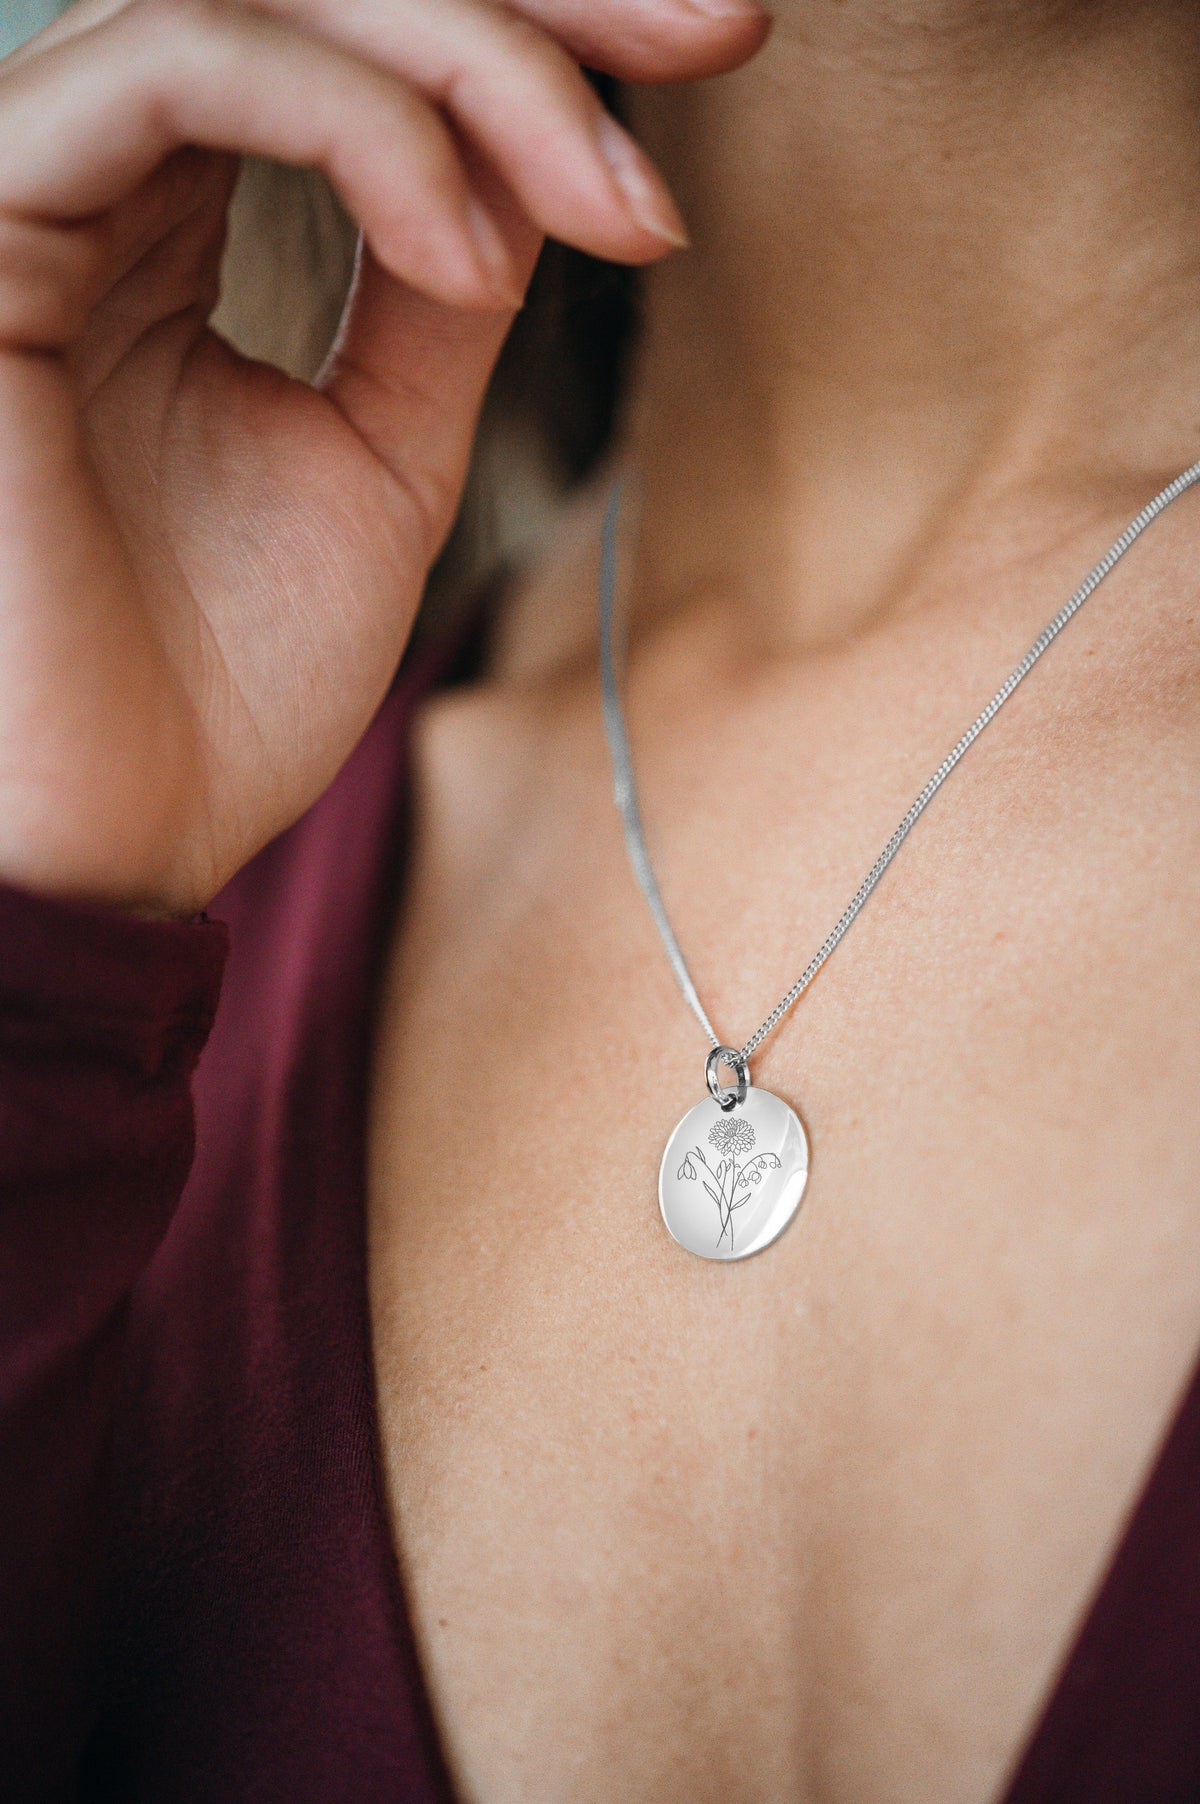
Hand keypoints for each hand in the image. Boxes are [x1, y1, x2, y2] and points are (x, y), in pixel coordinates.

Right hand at [0, 0, 767, 913]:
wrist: (119, 844)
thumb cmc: (226, 690)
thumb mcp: (381, 459)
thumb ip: (435, 292)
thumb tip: (548, 157)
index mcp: (165, 233)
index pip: (351, 44)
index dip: (537, 22)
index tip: (719, 44)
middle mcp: (95, 186)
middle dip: (538, 3)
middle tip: (718, 36)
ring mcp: (33, 198)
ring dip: (475, 65)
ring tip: (607, 205)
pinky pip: (169, 72)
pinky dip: (357, 128)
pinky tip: (470, 256)